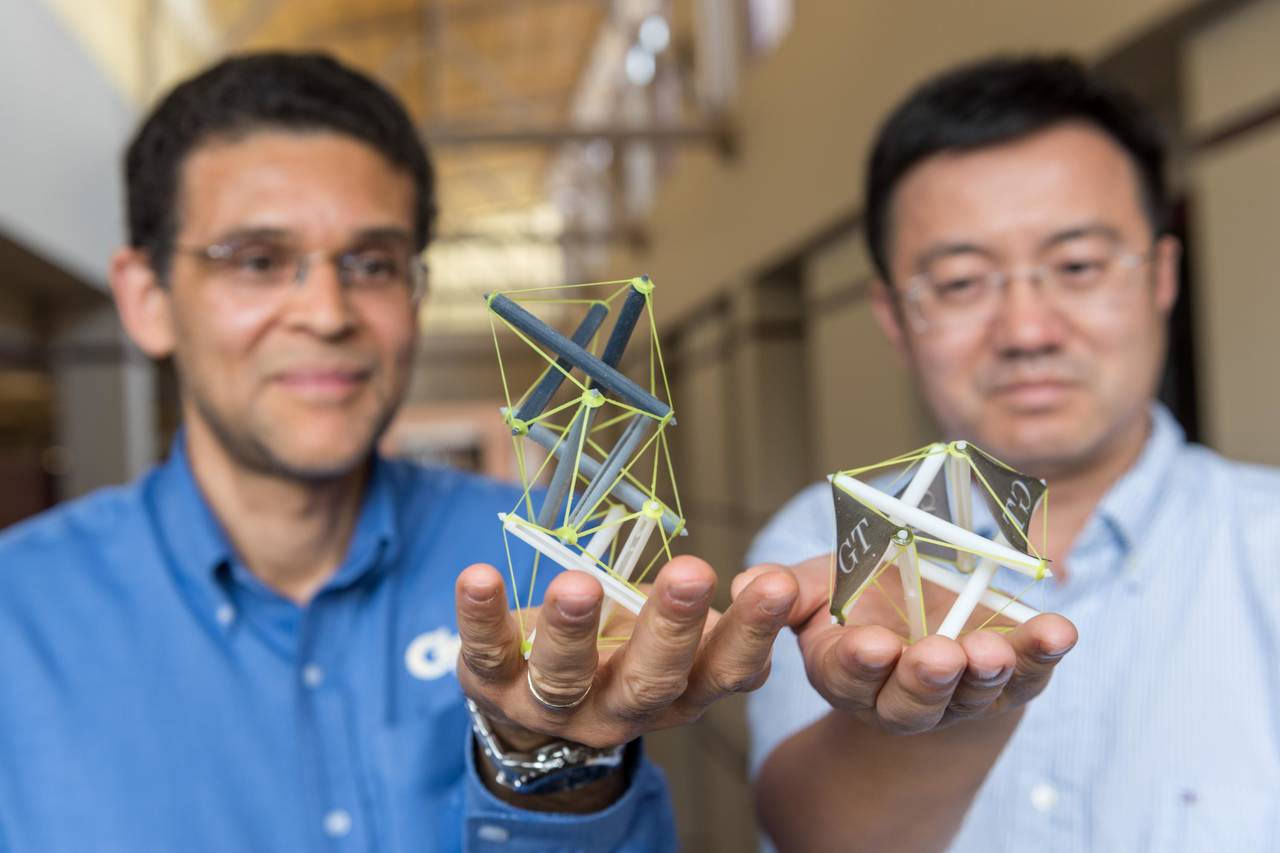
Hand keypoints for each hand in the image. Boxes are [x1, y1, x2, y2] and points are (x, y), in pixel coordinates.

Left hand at [456, 555, 798, 750]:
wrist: (534, 702)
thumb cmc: (622, 650)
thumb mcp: (680, 640)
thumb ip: (724, 617)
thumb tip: (779, 584)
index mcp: (679, 693)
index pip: (725, 670)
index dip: (751, 632)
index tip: (777, 583)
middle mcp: (620, 710)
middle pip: (650, 680)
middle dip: (671, 626)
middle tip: (692, 572)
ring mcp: (553, 706)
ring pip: (565, 677)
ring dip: (573, 630)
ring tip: (580, 584)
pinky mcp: (492, 684)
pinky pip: (486, 652)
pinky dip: (480, 615)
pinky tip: (478, 577)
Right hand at [734, 554, 1076, 734]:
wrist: (925, 616)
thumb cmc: (865, 594)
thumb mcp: (823, 582)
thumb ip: (790, 587)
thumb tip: (748, 584)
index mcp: (847, 672)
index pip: (847, 675)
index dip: (859, 662)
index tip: (870, 643)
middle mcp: (902, 696)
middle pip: (911, 703)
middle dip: (924, 680)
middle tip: (936, 657)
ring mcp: (960, 694)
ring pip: (970, 696)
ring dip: (984, 676)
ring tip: (991, 652)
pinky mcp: (1012, 679)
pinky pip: (1031, 674)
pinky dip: (1045, 653)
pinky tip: (1058, 631)